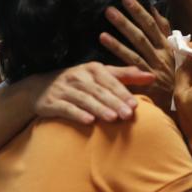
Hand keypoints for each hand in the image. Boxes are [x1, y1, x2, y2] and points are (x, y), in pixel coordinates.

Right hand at [32, 62, 154, 123]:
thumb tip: (152, 75)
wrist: (39, 87)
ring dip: (98, 108)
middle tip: (128, 115)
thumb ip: (125, 76)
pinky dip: (77, 114)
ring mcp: (64, 89)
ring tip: (112, 119)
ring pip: (84, 99)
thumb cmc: (79, 82)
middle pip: (98, 91)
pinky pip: (66, 108)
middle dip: (114, 102)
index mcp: (92, 69)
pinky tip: (88, 121)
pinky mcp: (52, 102)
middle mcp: (77, 76)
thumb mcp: (100, 75)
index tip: (135, 105)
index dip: (122, 93)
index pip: (109, 81)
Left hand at [100, 0, 174, 101]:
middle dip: (131, 15)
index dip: (140, 11)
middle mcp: (163, 54)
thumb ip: (166, 33)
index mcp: (170, 48)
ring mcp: (155, 66)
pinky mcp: (147, 78)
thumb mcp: (179, 55)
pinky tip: (103, 38)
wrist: (188, 106)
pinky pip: (130, 61)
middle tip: (114, 3)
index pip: (154, 25)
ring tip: (109, 14)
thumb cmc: (179, 80)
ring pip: (137, 42)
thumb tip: (156, 11)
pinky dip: (117, 48)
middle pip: (144, 31)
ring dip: (123, 26)